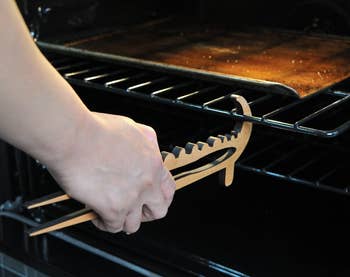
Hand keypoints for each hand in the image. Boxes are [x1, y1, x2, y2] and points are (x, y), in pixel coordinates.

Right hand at [46, 112, 175, 233]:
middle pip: (158, 211)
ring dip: (124, 221)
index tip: (152, 199)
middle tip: (135, 210)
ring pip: (135, 224)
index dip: (161, 196)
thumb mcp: (133, 128)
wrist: (74, 136)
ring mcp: (132, 197)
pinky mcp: (113, 208)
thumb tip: (143, 151)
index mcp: (153, 162)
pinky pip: (113, 227)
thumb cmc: (96, 129)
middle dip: (146, 213)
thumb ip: (144, 143)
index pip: (168, 188)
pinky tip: (97, 216)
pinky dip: (104, 224)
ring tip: (113, 215)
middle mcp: (147, 181)